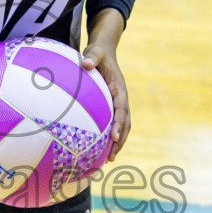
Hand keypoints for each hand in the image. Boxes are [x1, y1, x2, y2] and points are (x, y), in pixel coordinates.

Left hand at [82, 8, 129, 161]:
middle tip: (111, 157)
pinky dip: (108, 137)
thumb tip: (86, 63)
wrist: (104, 52)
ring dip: (117, 143)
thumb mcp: (96, 52)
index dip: (119, 124)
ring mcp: (117, 104)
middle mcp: (121, 99)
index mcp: (119, 89)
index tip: (114, 137)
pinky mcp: (111, 107)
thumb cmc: (98, 53)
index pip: (121, 109)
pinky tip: (97, 149)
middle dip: (120, 141)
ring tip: (108, 160)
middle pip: (125, 123)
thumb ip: (92, 57)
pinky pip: (112, 124)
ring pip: (121, 127)